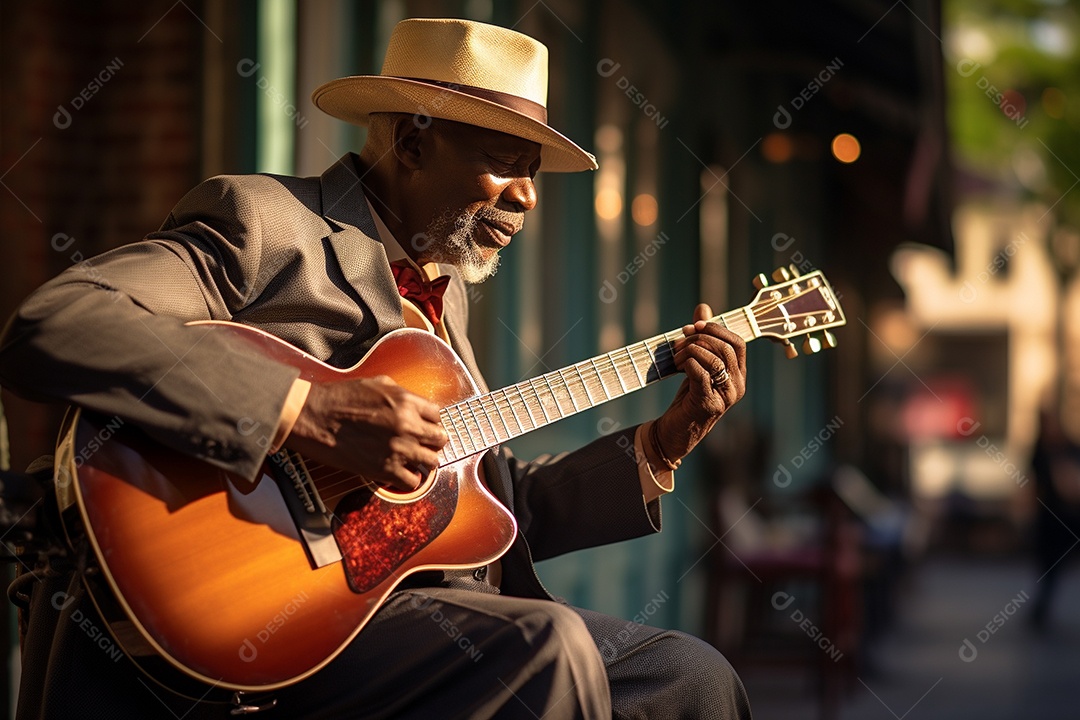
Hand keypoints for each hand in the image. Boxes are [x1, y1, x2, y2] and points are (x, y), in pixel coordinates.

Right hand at [286, 376, 447, 491]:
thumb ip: (402, 394)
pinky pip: (412, 481)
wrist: (314, 416)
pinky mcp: (384, 469)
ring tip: (411, 459)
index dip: (430, 421)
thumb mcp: (377, 384)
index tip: (423, 426)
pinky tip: (398, 472)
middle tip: (421, 443)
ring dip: (423, 461)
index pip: (437, 415)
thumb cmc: (340, 397)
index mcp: (406, 402)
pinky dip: (408, 479)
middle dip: (431, 441)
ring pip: (431, 462)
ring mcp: (398, 449)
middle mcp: (407, 425)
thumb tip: (416, 405)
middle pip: (440, 439)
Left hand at [653, 303, 746, 462]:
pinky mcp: (707, 404)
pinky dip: (687, 363)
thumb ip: (702, 338)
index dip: (716, 329)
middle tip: (679, 341)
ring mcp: (725, 397)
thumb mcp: (696, 365)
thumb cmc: (686, 398)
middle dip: (699, 339)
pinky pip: (700, 373)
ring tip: (675, 356)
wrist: (674, 433)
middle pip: (725, 348)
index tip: (694, 327)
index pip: (737, 343)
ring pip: (713, 359)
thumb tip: (703, 308)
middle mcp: (737, 386)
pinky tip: (677, 366)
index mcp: (738, 375)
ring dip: (689, 351)